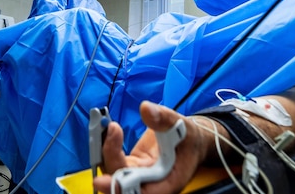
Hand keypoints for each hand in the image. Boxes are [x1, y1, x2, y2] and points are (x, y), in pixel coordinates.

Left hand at [93, 101, 216, 193]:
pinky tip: (105, 128)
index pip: (142, 191)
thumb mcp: (182, 126)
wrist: (190, 141)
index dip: (122, 187)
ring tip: (105, 125)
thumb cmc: (189, 139)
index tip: (105, 177)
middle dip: (111, 157)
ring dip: (106, 149)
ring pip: (113, 170)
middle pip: (122, 180)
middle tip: (111, 131)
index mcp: (168, 181)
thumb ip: (164, 118)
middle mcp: (150, 182)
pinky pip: (113, 159)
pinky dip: (107, 145)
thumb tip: (146, 109)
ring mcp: (138, 173)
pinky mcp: (130, 164)